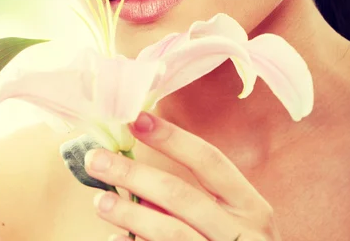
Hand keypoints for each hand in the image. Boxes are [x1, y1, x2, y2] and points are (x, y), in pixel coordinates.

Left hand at [84, 112, 281, 239]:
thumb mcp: (235, 222)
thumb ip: (196, 199)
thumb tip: (138, 169)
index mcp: (251, 206)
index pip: (209, 160)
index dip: (172, 138)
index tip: (136, 120)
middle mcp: (244, 233)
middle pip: (182, 196)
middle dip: (135, 174)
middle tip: (97, 160)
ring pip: (172, 233)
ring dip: (131, 214)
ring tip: (101, 201)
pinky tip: (116, 239)